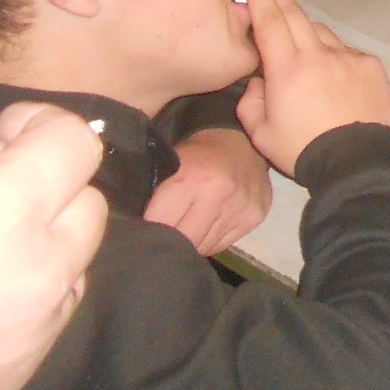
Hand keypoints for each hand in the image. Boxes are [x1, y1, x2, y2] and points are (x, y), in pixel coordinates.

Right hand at [0, 103, 107, 389]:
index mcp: (2, 219)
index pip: (71, 143)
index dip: (40, 124)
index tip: (9, 126)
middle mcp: (41, 268)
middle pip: (85, 197)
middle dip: (45, 182)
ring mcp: (44, 319)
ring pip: (78, 251)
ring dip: (43, 232)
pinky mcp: (35, 358)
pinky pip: (59, 297)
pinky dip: (36, 278)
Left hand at [144, 127, 272, 255]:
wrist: (239, 141)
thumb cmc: (195, 155)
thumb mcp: (167, 167)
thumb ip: (152, 200)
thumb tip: (134, 234)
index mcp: (189, 180)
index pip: (159, 226)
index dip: (148, 231)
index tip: (143, 232)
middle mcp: (219, 195)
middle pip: (184, 242)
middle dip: (171, 241)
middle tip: (166, 233)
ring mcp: (240, 207)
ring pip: (203, 247)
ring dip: (192, 242)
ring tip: (189, 224)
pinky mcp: (254, 216)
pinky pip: (222, 245)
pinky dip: (210, 240)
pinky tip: (209, 223)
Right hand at [235, 0, 389, 180]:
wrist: (355, 162)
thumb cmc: (302, 149)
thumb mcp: (260, 132)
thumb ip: (251, 99)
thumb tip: (259, 78)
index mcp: (287, 68)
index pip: (269, 21)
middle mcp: (318, 54)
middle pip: (296, 16)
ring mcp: (348, 57)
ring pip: (322, 33)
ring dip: (307, 32)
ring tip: (300, 45)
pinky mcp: (370, 65)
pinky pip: (346, 52)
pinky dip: (334, 56)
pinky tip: (332, 75)